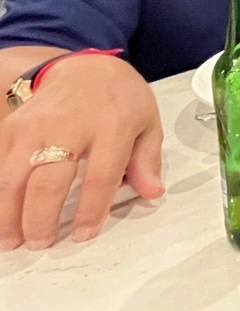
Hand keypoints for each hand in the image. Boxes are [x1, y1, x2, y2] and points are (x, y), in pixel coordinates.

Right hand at [0, 54, 163, 249]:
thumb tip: (153, 192)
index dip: (90, 210)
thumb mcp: (147, 122)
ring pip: (14, 176)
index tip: (84, 234)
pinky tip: (4, 214)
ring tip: (13, 241)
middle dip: (41, 218)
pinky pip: (0, 164)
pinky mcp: (13, 126)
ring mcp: (35, 126)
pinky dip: (0, 193)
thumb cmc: (119, 99)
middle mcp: (69, 126)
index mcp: (111, 126)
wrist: (84, 67)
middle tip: (42, 244)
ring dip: (9, 213)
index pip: (99, 177)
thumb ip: (147, 160)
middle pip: (48, 181)